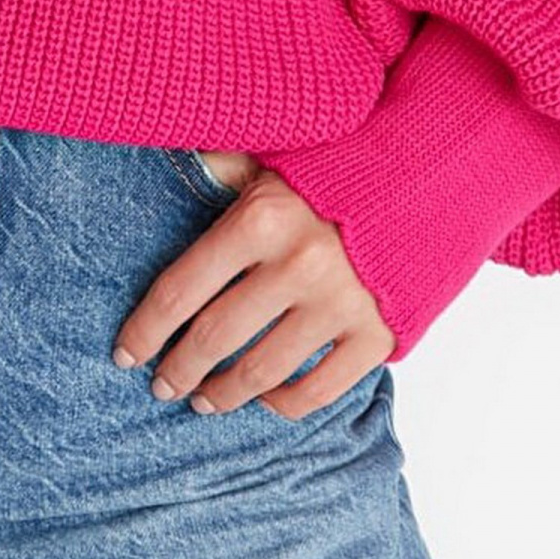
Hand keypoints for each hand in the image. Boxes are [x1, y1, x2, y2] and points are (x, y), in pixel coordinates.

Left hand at [114, 155, 393, 415]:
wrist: (434, 172)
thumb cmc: (341, 162)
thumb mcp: (275, 154)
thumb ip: (223, 165)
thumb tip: (173, 156)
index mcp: (261, 217)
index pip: (181, 289)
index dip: (146, 329)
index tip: (125, 353)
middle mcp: (298, 264)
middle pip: (214, 337)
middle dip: (179, 368)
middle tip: (161, 384)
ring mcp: (341, 304)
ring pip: (261, 372)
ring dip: (224, 394)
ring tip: (204, 400)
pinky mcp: (379, 334)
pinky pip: (319, 390)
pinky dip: (284, 404)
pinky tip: (265, 400)